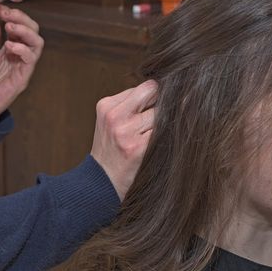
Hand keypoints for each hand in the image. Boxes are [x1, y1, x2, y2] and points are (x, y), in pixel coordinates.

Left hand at [0, 3, 43, 125]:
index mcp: (11, 46)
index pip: (20, 25)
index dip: (11, 14)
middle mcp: (20, 54)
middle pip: (33, 30)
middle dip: (21, 18)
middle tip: (5, 13)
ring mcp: (23, 65)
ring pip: (37, 42)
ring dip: (25, 31)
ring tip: (10, 26)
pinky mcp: (23, 77)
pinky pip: (30, 59)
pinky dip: (22, 49)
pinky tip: (9, 45)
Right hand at [91, 80, 157, 200]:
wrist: (101, 184)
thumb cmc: (113, 150)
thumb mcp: (113, 122)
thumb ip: (133, 104)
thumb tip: (170, 90)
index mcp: (107, 105)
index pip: (146, 86)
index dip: (157, 96)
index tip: (159, 107)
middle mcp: (115, 116)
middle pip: (154, 92)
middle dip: (163, 102)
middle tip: (160, 120)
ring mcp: (125, 131)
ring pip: (162, 112)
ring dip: (165, 122)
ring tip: (153, 137)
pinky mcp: (138, 147)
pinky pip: (163, 131)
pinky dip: (167, 136)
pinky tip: (159, 145)